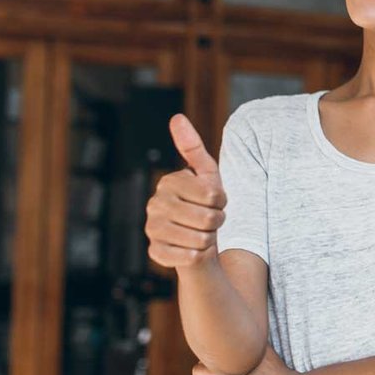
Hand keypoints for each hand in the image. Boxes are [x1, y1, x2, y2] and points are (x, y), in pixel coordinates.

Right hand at [146, 115, 226, 270]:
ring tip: (203, 234)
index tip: (216, 202)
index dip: (222, 201)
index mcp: (169, 182)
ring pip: (200, 239)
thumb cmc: (205, 204)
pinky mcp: (155, 252)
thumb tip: (176, 117)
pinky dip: (199, 255)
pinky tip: (193, 249)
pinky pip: (189, 256)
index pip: (213, 194)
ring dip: (210, 239)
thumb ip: (192, 147)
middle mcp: (154, 204)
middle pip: (208, 218)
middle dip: (218, 222)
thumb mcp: (206, 174)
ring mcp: (152, 229)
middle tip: (212, 221)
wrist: (198, 240)